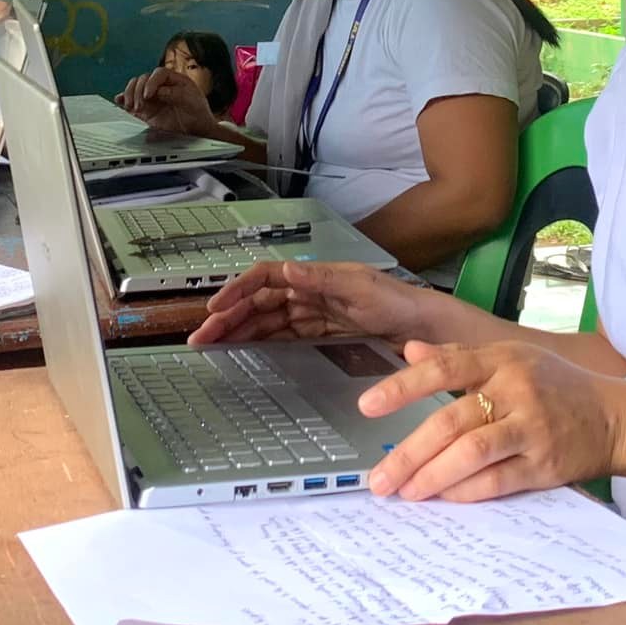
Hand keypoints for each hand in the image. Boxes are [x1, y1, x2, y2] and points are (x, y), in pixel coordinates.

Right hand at [117, 66, 216, 136]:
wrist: (197, 132)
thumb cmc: (198, 115)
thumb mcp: (192, 101)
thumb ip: (175, 93)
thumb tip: (158, 91)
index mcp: (174, 80)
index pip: (159, 73)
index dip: (151, 82)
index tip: (148, 95)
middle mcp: (161, 86)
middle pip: (143, 79)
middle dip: (138, 90)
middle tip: (140, 105)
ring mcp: (152, 98)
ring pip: (135, 87)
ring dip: (129, 95)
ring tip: (131, 107)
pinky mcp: (145, 110)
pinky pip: (131, 101)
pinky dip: (123, 100)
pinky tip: (120, 102)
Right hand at [188, 261, 452, 348]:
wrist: (423, 327)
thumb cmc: (395, 300)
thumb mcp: (359, 287)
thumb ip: (321, 280)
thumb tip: (286, 272)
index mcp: (313, 276)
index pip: (264, 278)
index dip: (236, 291)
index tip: (215, 310)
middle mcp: (307, 291)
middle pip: (258, 302)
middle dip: (228, 318)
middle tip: (202, 339)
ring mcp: (311, 313)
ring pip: (265, 321)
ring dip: (238, 332)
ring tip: (214, 348)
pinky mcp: (318, 333)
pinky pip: (281, 336)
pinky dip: (260, 343)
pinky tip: (244, 352)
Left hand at [359, 340, 625, 502]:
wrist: (617, 417)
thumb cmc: (555, 386)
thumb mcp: (510, 358)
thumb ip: (457, 357)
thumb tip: (409, 350)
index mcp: (501, 359)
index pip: (443, 367)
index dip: (402, 386)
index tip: (366, 406)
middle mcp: (516, 389)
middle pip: (451, 419)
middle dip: (409, 451)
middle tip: (379, 477)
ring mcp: (532, 428)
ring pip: (472, 452)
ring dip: (433, 476)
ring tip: (405, 492)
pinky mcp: (546, 465)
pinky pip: (499, 480)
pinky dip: (467, 491)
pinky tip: (443, 499)